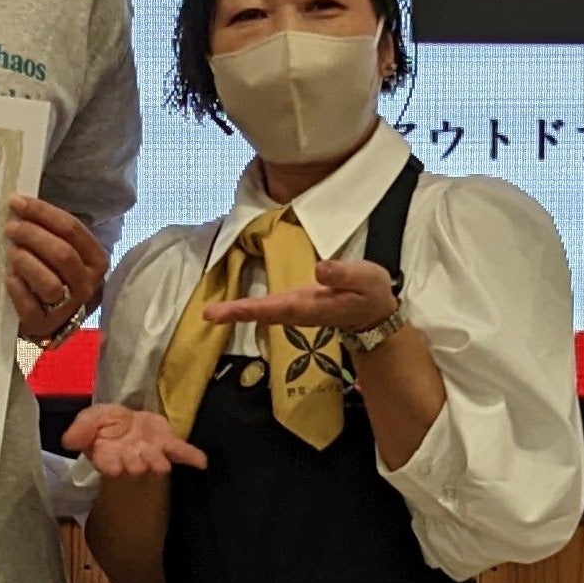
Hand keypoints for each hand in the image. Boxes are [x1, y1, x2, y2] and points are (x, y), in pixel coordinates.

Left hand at [5, 195, 108, 342]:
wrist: (51, 320)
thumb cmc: (56, 276)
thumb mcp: (65, 254)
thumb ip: (52, 233)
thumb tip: (21, 206)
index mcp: (96, 261)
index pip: (72, 230)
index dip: (43, 213)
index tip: (18, 203)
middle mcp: (87, 284)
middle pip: (62, 254)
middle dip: (33, 235)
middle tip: (11, 228)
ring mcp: (69, 308)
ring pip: (50, 283)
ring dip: (27, 262)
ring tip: (11, 252)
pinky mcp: (46, 324)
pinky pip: (30, 306)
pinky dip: (17, 288)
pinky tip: (9, 276)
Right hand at [63, 404, 206, 476]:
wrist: (126, 418)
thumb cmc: (106, 423)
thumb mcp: (89, 418)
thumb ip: (81, 428)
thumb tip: (68, 440)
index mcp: (108, 454)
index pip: (107, 463)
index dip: (110, 465)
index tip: (113, 468)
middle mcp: (131, 458)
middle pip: (134, 465)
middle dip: (136, 464)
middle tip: (136, 464)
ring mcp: (152, 452)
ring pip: (156, 462)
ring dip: (157, 463)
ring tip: (159, 464)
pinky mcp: (168, 444)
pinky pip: (182, 452)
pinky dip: (192, 457)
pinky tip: (202, 463)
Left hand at [201, 257, 399, 334]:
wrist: (375, 314)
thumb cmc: (370, 294)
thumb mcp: (364, 279)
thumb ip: (343, 274)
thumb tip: (319, 267)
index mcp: (311, 306)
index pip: (274, 308)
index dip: (248, 309)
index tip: (224, 314)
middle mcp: (298, 311)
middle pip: (262, 313)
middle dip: (236, 313)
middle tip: (208, 315)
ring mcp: (296, 310)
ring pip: (263, 312)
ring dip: (239, 311)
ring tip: (214, 312)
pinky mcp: (296, 305)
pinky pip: (268, 308)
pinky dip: (250, 308)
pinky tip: (235, 308)